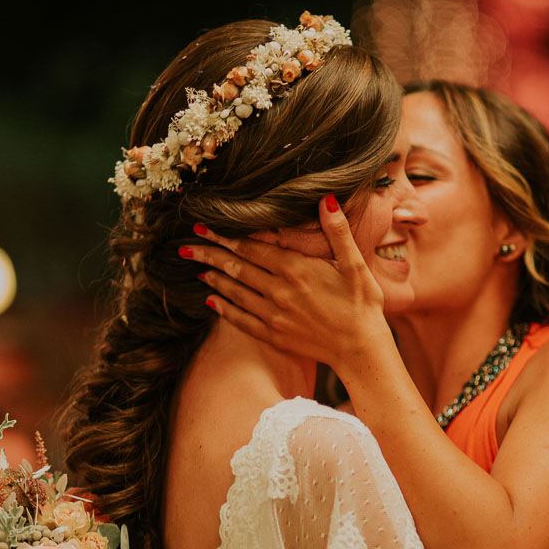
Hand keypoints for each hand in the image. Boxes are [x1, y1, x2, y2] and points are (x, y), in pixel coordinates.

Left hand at [182, 196, 392, 371]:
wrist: (362, 349)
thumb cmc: (362, 304)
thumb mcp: (355, 264)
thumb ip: (338, 232)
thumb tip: (327, 199)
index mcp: (296, 270)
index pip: (251, 248)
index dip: (225, 236)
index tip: (204, 227)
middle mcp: (279, 292)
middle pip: (237, 268)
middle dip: (210, 255)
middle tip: (187, 248)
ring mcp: (274, 316)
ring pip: (235, 293)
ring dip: (214, 280)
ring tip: (197, 270)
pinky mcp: (274, 336)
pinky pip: (241, 320)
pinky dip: (224, 309)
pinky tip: (211, 302)